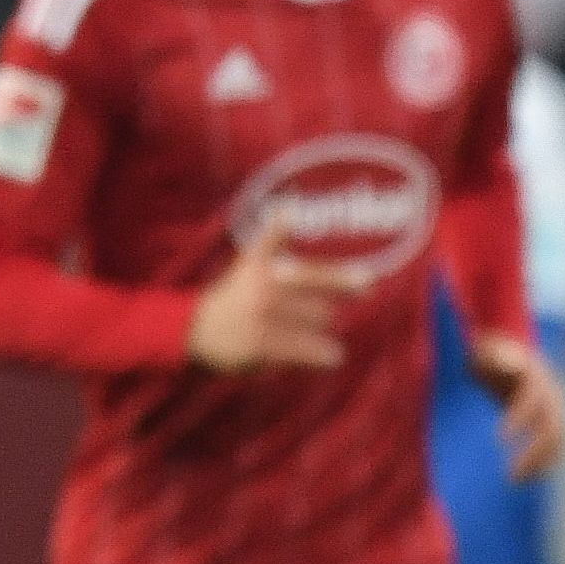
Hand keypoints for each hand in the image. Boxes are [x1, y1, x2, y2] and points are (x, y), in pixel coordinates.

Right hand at [184, 214, 353, 371]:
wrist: (193, 328)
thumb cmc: (233, 295)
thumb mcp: (250, 262)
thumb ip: (274, 237)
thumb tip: (289, 205)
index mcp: (265, 268)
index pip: (310, 272)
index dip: (340, 277)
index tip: (370, 281)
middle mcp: (265, 290)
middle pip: (321, 307)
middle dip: (326, 314)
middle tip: (322, 320)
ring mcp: (262, 318)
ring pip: (313, 329)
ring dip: (322, 336)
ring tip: (325, 343)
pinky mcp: (259, 344)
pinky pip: (303, 351)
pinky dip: (321, 355)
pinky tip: (333, 358)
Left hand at [468, 333, 564, 481]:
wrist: (514, 358)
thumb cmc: (493, 355)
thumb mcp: (489, 351)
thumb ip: (495, 356)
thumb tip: (505, 362)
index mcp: (535, 376)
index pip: (532, 400)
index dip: (519, 419)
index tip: (498, 439)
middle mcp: (552, 395)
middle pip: (552, 428)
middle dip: (533, 453)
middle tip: (510, 475)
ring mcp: (557, 410)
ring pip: (557, 442)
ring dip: (539, 463)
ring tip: (515, 481)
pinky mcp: (554, 423)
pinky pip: (556, 447)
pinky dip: (544, 463)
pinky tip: (525, 478)